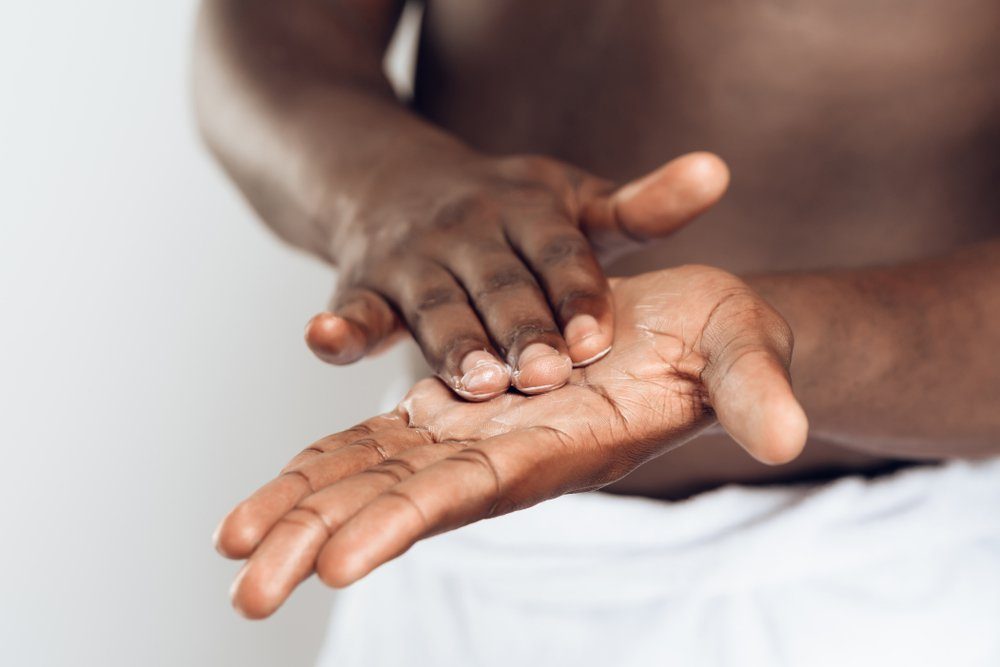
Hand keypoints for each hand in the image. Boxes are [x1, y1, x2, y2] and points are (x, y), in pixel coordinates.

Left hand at [218, 265, 808, 617]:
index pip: (474, 489)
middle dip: (324, 536)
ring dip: (305, 507)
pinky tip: (279, 487)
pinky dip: (329, 461)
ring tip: (231, 546)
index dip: (408, 519)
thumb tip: (790, 436)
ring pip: (376, 472)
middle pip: (402, 498)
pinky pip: (382, 436)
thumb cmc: (721, 343)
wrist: (689, 329)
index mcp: (562, 444)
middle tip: (244, 587)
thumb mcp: (744, 346)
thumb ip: (758, 390)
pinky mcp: (463, 405)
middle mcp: (507, 452)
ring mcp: (478, 432)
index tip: (340, 560)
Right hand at [306, 151, 728, 399]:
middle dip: (521, 330)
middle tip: (545, 376)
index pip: (561, 255)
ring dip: (450, 342)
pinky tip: (324, 343)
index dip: (577, 297)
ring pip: (435, 307)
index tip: (597, 342)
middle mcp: (470, 231)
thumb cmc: (506, 209)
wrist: (395, 180)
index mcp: (530, 210)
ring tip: (473, 384)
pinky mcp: (362, 282)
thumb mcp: (572, 199)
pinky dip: (338, 327)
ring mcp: (412, 256)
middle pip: (501, 286)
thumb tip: (719, 173)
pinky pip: (352, 307)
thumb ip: (641, 206)